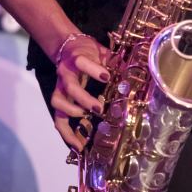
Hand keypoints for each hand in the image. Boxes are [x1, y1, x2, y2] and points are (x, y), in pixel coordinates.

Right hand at [51, 34, 111, 153]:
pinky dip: (66, 132)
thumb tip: (133, 70)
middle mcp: (66, 74)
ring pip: (58, 102)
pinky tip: (77, 144)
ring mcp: (60, 87)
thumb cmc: (88, 51)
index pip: (82, 62)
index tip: (106, 77)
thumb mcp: (102, 51)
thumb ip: (115, 61)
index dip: (93, 69)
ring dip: (73, 113)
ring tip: (88, 122)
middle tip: (99, 108)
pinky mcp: (59, 99)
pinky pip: (58, 118)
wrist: (68, 47)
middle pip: (70, 87)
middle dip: (84, 99)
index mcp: (77, 58)